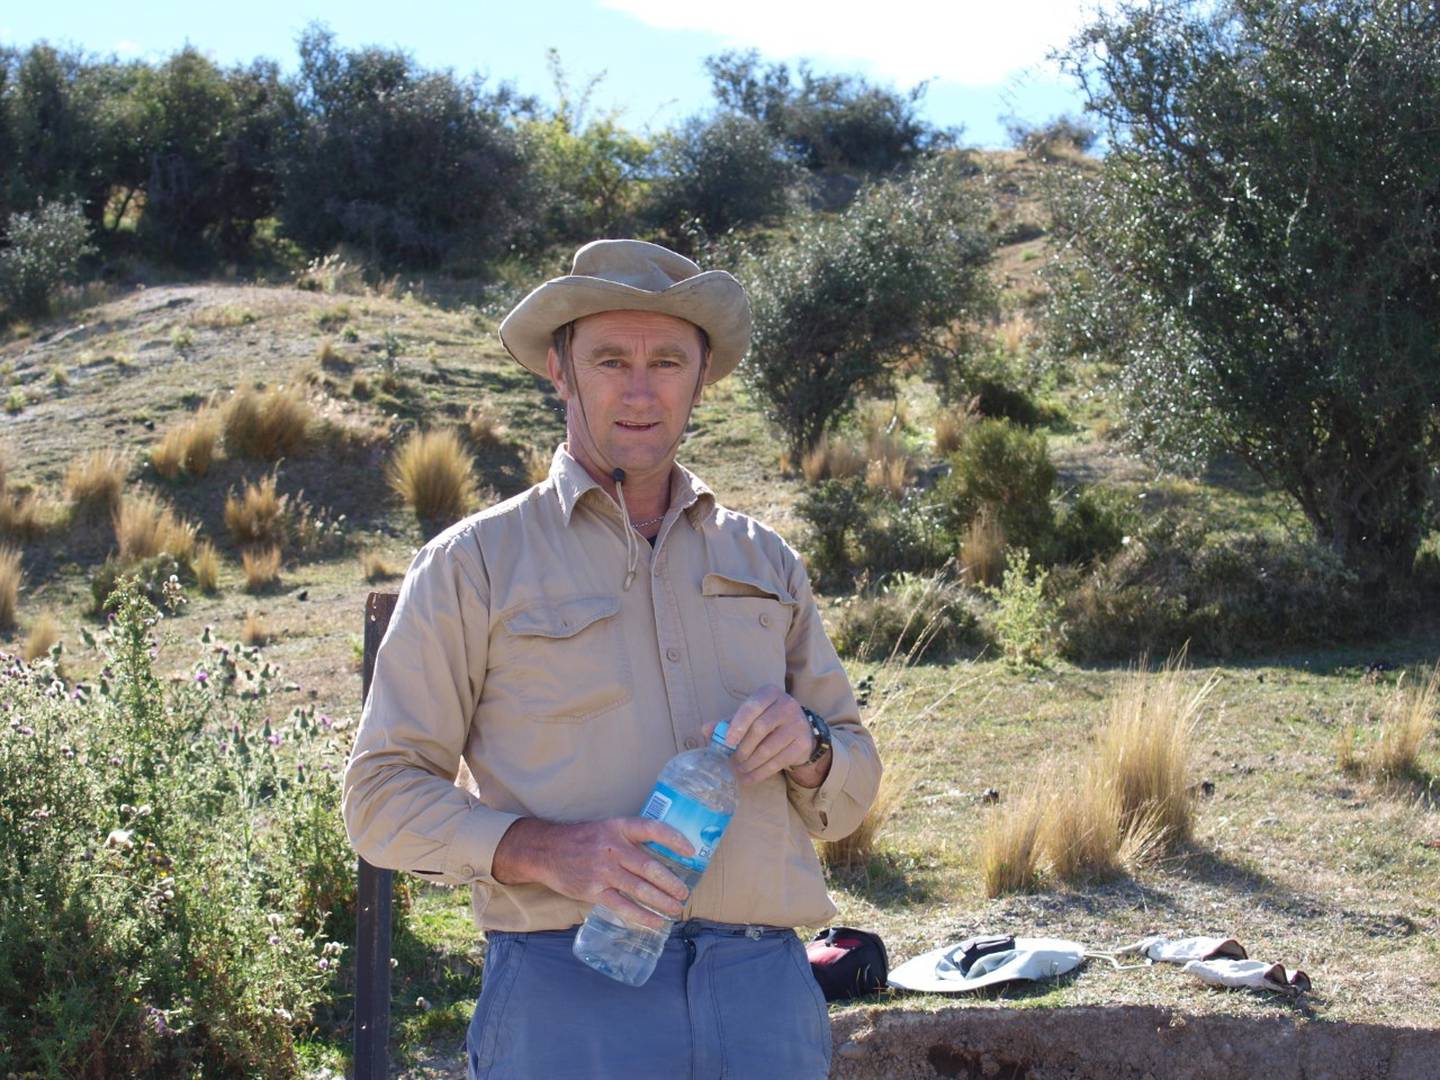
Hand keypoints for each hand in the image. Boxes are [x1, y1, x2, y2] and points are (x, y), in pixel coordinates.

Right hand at [492, 817, 694, 930]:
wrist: (547, 851)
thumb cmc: (583, 840)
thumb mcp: (607, 829)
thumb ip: (630, 840)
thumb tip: (662, 855)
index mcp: (618, 827)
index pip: (653, 829)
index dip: (674, 839)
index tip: (692, 851)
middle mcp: (612, 848)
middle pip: (650, 867)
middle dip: (672, 883)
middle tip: (685, 893)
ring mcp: (603, 871)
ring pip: (640, 889)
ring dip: (662, 901)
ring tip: (676, 909)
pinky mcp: (593, 891)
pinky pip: (623, 906)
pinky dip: (642, 916)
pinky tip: (656, 922)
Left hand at [703, 685, 815, 785]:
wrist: (800, 729)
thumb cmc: (768, 719)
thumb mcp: (749, 716)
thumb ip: (728, 722)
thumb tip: (705, 729)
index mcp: (770, 693)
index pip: (752, 707)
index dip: (738, 724)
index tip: (728, 742)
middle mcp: (787, 705)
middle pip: (760, 728)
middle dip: (743, 748)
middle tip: (733, 760)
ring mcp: (798, 724)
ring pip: (769, 748)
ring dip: (751, 763)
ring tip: (740, 770)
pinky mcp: (803, 744)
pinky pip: (779, 761)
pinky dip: (761, 773)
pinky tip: (749, 778)